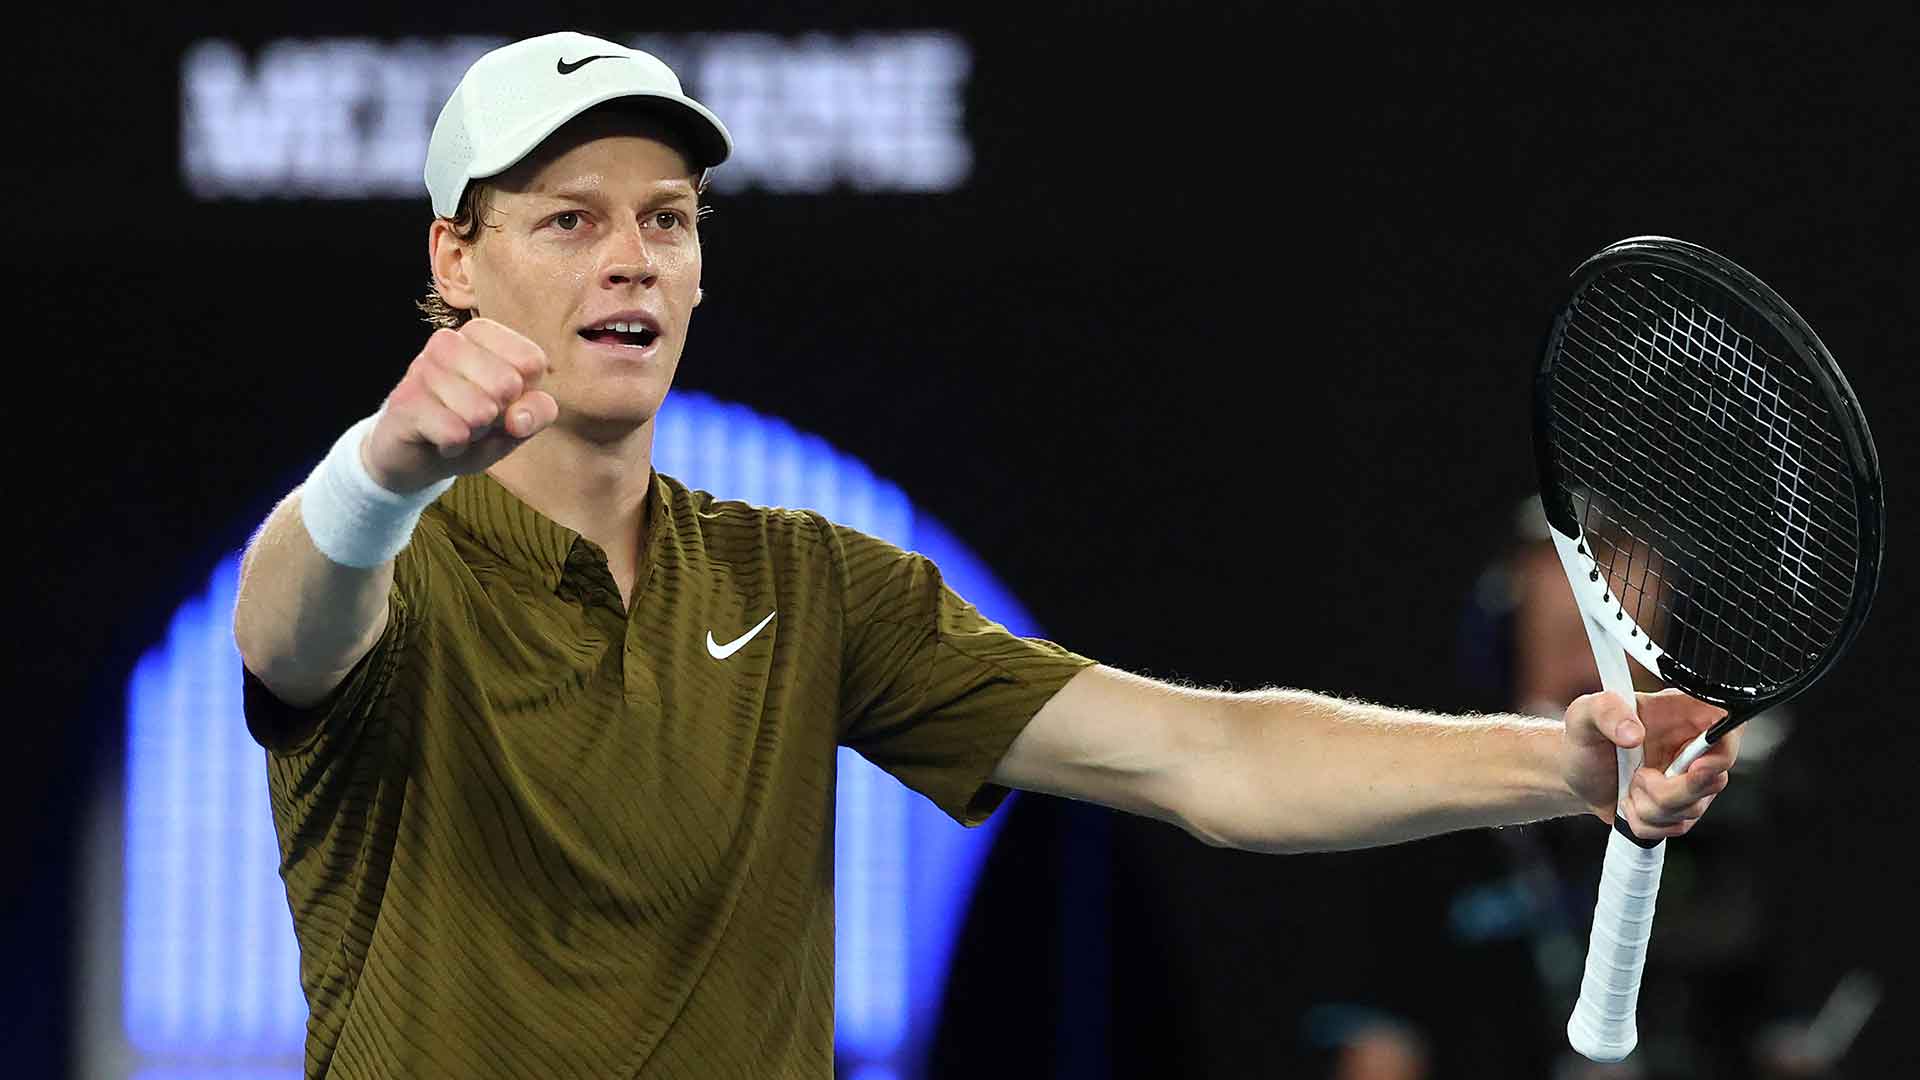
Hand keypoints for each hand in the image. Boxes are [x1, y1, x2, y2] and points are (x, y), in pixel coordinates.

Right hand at [363, 319, 558, 493]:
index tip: (504, 401)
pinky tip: (441, 441)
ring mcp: (422, 368)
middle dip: (499, 417)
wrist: (417, 457)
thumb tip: (519, 417)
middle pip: (507, 384)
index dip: (526, 396)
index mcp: (481, 334)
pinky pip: (454, 431)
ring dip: (475, 433)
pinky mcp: (404, 400)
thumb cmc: (474, 428)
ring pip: (480, 411)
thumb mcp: (517, 422)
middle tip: (477, 419)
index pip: (531, 360)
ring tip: (458, 428)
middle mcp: (448, 341)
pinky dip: (456, 447)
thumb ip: (537, 412)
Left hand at [1561, 688, 1738, 837]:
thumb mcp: (1584, 713)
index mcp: (1683, 714)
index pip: (1729, 728)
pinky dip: (1645, 821)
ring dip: (1649, 804)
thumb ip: (1606, 710)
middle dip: (1671, 789)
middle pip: (1714, 780)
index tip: (1696, 766)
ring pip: (1692, 809)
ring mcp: (1691, 781)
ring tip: (1629, 783)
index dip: (1722, 752)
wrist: (1574, 773)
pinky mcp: (1681, 809)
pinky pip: (1674, 827)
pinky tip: (1630, 801)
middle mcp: (1694, 748)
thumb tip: (1634, 734)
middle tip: (1639, 776)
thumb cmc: (1585, 738)